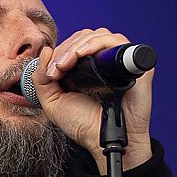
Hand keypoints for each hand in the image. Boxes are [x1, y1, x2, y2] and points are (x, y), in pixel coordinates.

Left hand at [32, 29, 154, 171]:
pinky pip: (118, 42)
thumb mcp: (53, 102)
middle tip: (57, 69)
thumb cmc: (84, 125)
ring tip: (65, 64)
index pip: (75, 43)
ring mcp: (120, 62)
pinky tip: (83, 56)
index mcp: (87, 68)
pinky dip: (97, 44)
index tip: (51, 71)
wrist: (104, 141)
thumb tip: (46, 50)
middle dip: (66, 49)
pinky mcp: (135, 65)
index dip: (60, 51)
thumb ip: (41, 78)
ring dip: (77, 46)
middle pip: (86, 36)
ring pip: (100, 35)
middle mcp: (105, 62)